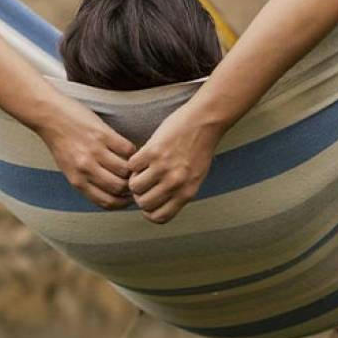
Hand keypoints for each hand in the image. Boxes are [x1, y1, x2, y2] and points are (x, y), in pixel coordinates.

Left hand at [37, 111, 135, 208]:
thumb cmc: (60, 142)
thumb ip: (86, 180)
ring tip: (134, 165)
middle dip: (130, 186)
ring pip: (125, 169)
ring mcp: (95, 151)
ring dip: (133, 169)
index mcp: (77, 180)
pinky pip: (126, 148)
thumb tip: (109, 191)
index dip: (122, 203)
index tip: (129, 198)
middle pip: (119, 187)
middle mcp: (85, 168)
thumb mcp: (68, 168)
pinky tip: (129, 149)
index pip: (106, 201)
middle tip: (135, 179)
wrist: (49, 115)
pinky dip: (132, 151)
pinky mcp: (103, 134)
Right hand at [127, 100, 222, 223]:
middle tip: (143, 181)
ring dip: (134, 178)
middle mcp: (175, 183)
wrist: (205, 120)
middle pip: (144, 203)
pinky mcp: (153, 151)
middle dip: (140, 194)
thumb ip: (180, 191)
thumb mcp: (195, 176)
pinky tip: (143, 155)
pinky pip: (132, 166)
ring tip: (142, 168)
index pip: (160, 217)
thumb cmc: (200, 147)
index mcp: (187, 192)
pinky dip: (134, 162)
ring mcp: (163, 167)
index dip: (149, 211)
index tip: (148, 200)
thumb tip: (158, 205)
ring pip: (134, 186)